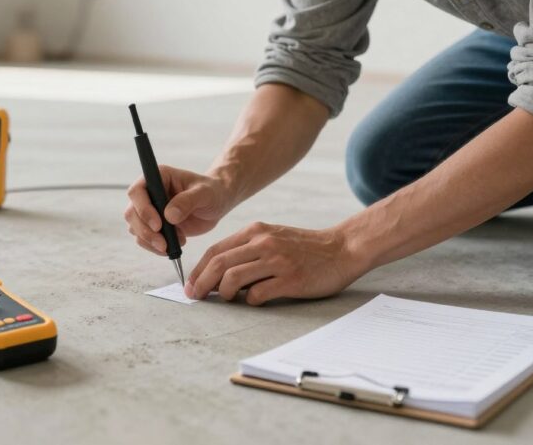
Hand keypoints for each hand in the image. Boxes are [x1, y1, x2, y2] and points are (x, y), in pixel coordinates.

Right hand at [124, 165, 235, 255]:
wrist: (216, 203)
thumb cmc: (211, 192)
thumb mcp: (204, 193)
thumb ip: (188, 201)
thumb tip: (169, 216)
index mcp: (158, 177)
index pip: (137, 191)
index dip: (143, 209)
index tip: (158, 225)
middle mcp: (149, 192)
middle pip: (132, 213)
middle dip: (145, 231)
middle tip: (164, 244)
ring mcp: (149, 209)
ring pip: (135, 228)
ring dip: (150, 241)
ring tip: (176, 243)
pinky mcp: (153, 225)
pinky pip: (144, 239)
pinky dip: (155, 247)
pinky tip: (173, 246)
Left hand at [185, 221, 367, 304]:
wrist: (342, 248)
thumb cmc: (303, 247)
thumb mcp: (271, 238)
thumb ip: (246, 250)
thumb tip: (217, 275)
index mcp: (255, 232)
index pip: (215, 250)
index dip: (198, 270)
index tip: (190, 285)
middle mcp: (263, 243)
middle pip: (219, 264)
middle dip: (201, 283)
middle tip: (195, 296)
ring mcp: (277, 261)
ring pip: (233, 278)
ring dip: (224, 293)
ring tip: (227, 299)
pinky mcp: (290, 279)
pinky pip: (258, 293)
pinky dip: (250, 300)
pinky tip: (254, 301)